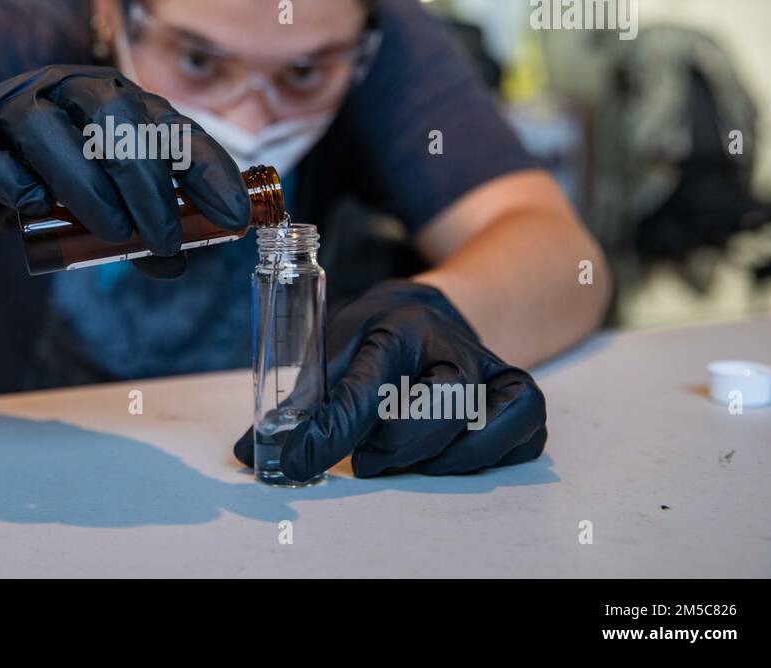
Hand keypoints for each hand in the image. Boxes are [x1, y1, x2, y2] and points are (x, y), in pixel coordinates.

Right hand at [0, 65, 250, 277]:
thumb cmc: (49, 175)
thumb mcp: (104, 195)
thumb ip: (139, 224)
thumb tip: (177, 264)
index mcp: (114, 97)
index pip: (170, 124)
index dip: (207, 169)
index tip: (235, 218)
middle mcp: (66, 90)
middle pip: (113, 118)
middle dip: (147, 183)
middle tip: (164, 241)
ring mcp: (10, 107)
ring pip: (49, 131)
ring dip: (88, 186)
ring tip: (114, 235)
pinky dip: (12, 180)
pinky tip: (34, 206)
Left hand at [234, 280, 546, 477]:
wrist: (433, 309)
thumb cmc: (374, 336)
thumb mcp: (331, 348)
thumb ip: (297, 402)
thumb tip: (248, 453)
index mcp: (395, 326)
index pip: (362, 389)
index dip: (326, 436)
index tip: (294, 462)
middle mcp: (449, 343)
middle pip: (436, 407)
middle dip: (392, 445)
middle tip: (365, 457)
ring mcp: (491, 368)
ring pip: (481, 423)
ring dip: (437, 456)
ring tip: (403, 455)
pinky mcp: (521, 393)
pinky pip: (522, 435)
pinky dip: (486, 455)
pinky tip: (450, 453)